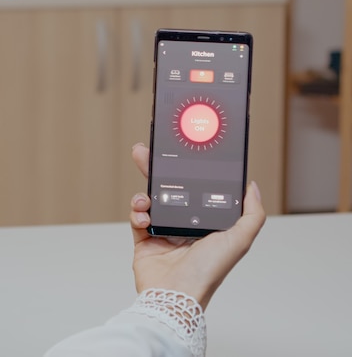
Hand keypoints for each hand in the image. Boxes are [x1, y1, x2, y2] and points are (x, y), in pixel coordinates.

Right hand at [130, 143, 265, 310]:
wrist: (176, 296)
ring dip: (145, 192)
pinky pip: (137, 217)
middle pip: (169, 188)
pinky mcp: (145, 241)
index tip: (181, 154)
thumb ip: (252, 214)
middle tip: (145, 153)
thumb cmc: (209, 273)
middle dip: (156, 169)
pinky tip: (144, 214)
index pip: (196, 188)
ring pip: (151, 199)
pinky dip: (137, 212)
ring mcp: (164, 231)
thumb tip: (252, 187)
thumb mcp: (240, 240)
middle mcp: (185, 224)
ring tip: (146, 197)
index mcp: (206, 221)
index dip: (187, 171)